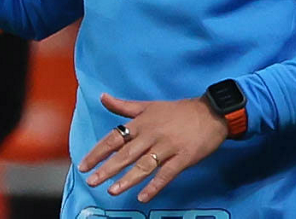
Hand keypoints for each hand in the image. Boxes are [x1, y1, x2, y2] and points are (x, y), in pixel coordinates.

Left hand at [78, 93, 228, 202]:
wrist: (211, 113)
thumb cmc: (178, 111)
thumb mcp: (149, 105)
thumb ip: (124, 106)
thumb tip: (102, 97)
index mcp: (142, 123)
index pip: (114, 138)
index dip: (98, 152)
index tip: (84, 165)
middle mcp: (152, 135)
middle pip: (126, 154)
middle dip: (107, 168)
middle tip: (92, 181)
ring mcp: (168, 147)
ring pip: (144, 165)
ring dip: (127, 179)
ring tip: (112, 191)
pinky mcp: (183, 158)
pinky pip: (166, 174)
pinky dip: (154, 186)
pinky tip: (143, 197)